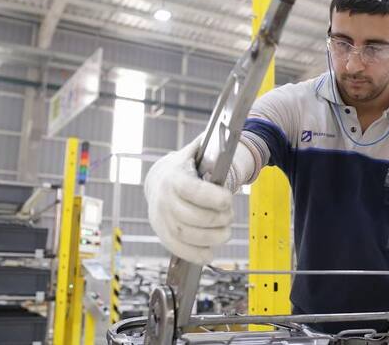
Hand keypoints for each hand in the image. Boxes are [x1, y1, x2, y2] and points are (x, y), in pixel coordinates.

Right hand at [145, 135, 232, 263]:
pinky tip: (210, 251)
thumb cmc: (185, 167)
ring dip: (211, 238)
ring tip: (225, 232)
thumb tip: (227, 133)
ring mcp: (160, 218)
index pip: (192, 190)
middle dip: (217, 219)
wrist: (158, 179)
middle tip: (230, 215)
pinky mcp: (161, 233)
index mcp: (174, 177)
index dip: (213, 198)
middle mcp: (163, 199)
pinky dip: (196, 254)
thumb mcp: (195, 152)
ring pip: (186, 235)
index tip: (228, 199)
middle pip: (191, 217)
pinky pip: (178, 249)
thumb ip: (210, 147)